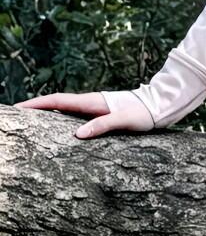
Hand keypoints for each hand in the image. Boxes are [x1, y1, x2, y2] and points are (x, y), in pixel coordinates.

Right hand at [13, 91, 152, 137]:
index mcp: (92, 102)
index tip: (19, 108)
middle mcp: (89, 102)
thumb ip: (102, 125)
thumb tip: (77, 135)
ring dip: (46, 111)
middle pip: (56, 103)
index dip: (37, 104)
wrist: (158, 106)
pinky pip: (72, 113)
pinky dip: (59, 116)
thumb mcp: (124, 120)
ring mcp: (93, 107)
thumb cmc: (143, 114)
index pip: (58, 101)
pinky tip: (55, 126)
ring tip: (28, 120)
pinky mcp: (98, 113)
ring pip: (63, 108)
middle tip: (17, 114)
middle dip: (35, 107)